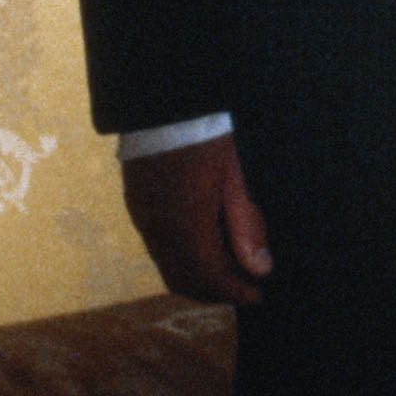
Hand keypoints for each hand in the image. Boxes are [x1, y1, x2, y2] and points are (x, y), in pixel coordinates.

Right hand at [122, 133, 273, 304]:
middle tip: (246, 286)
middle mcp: (157, 228)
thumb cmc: (205, 132)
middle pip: (184, 279)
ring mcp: (142, 217)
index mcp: (184, 222)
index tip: (257, 296)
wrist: (161, 99)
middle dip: (215, 290)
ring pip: (168, 266)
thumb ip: (246, 223)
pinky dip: (183, 256)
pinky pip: (158, 246)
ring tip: (231, 265)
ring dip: (198, 275)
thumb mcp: (235, 175)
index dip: (234, 291)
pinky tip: (207, 241)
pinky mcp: (136, 205)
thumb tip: (260, 268)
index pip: (208, 276)